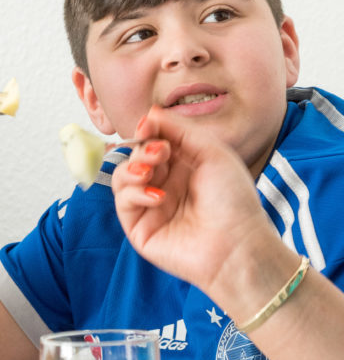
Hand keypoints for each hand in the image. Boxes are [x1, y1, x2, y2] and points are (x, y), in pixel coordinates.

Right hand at [111, 106, 275, 293]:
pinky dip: (134, 193)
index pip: (153, 141)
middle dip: (143, 149)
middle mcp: (164, 184)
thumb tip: (148, 114)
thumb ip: (178, 130)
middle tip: (162, 153)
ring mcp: (149, 206)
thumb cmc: (233, 201)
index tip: (150, 126)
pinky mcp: (139, 227)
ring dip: (132, 168)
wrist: (238, 246)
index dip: (148, 131)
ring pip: (122, 176)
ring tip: (150, 172)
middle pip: (136, 155)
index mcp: (183, 166)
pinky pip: (122, 201)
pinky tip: (157, 197)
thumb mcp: (211, 152)